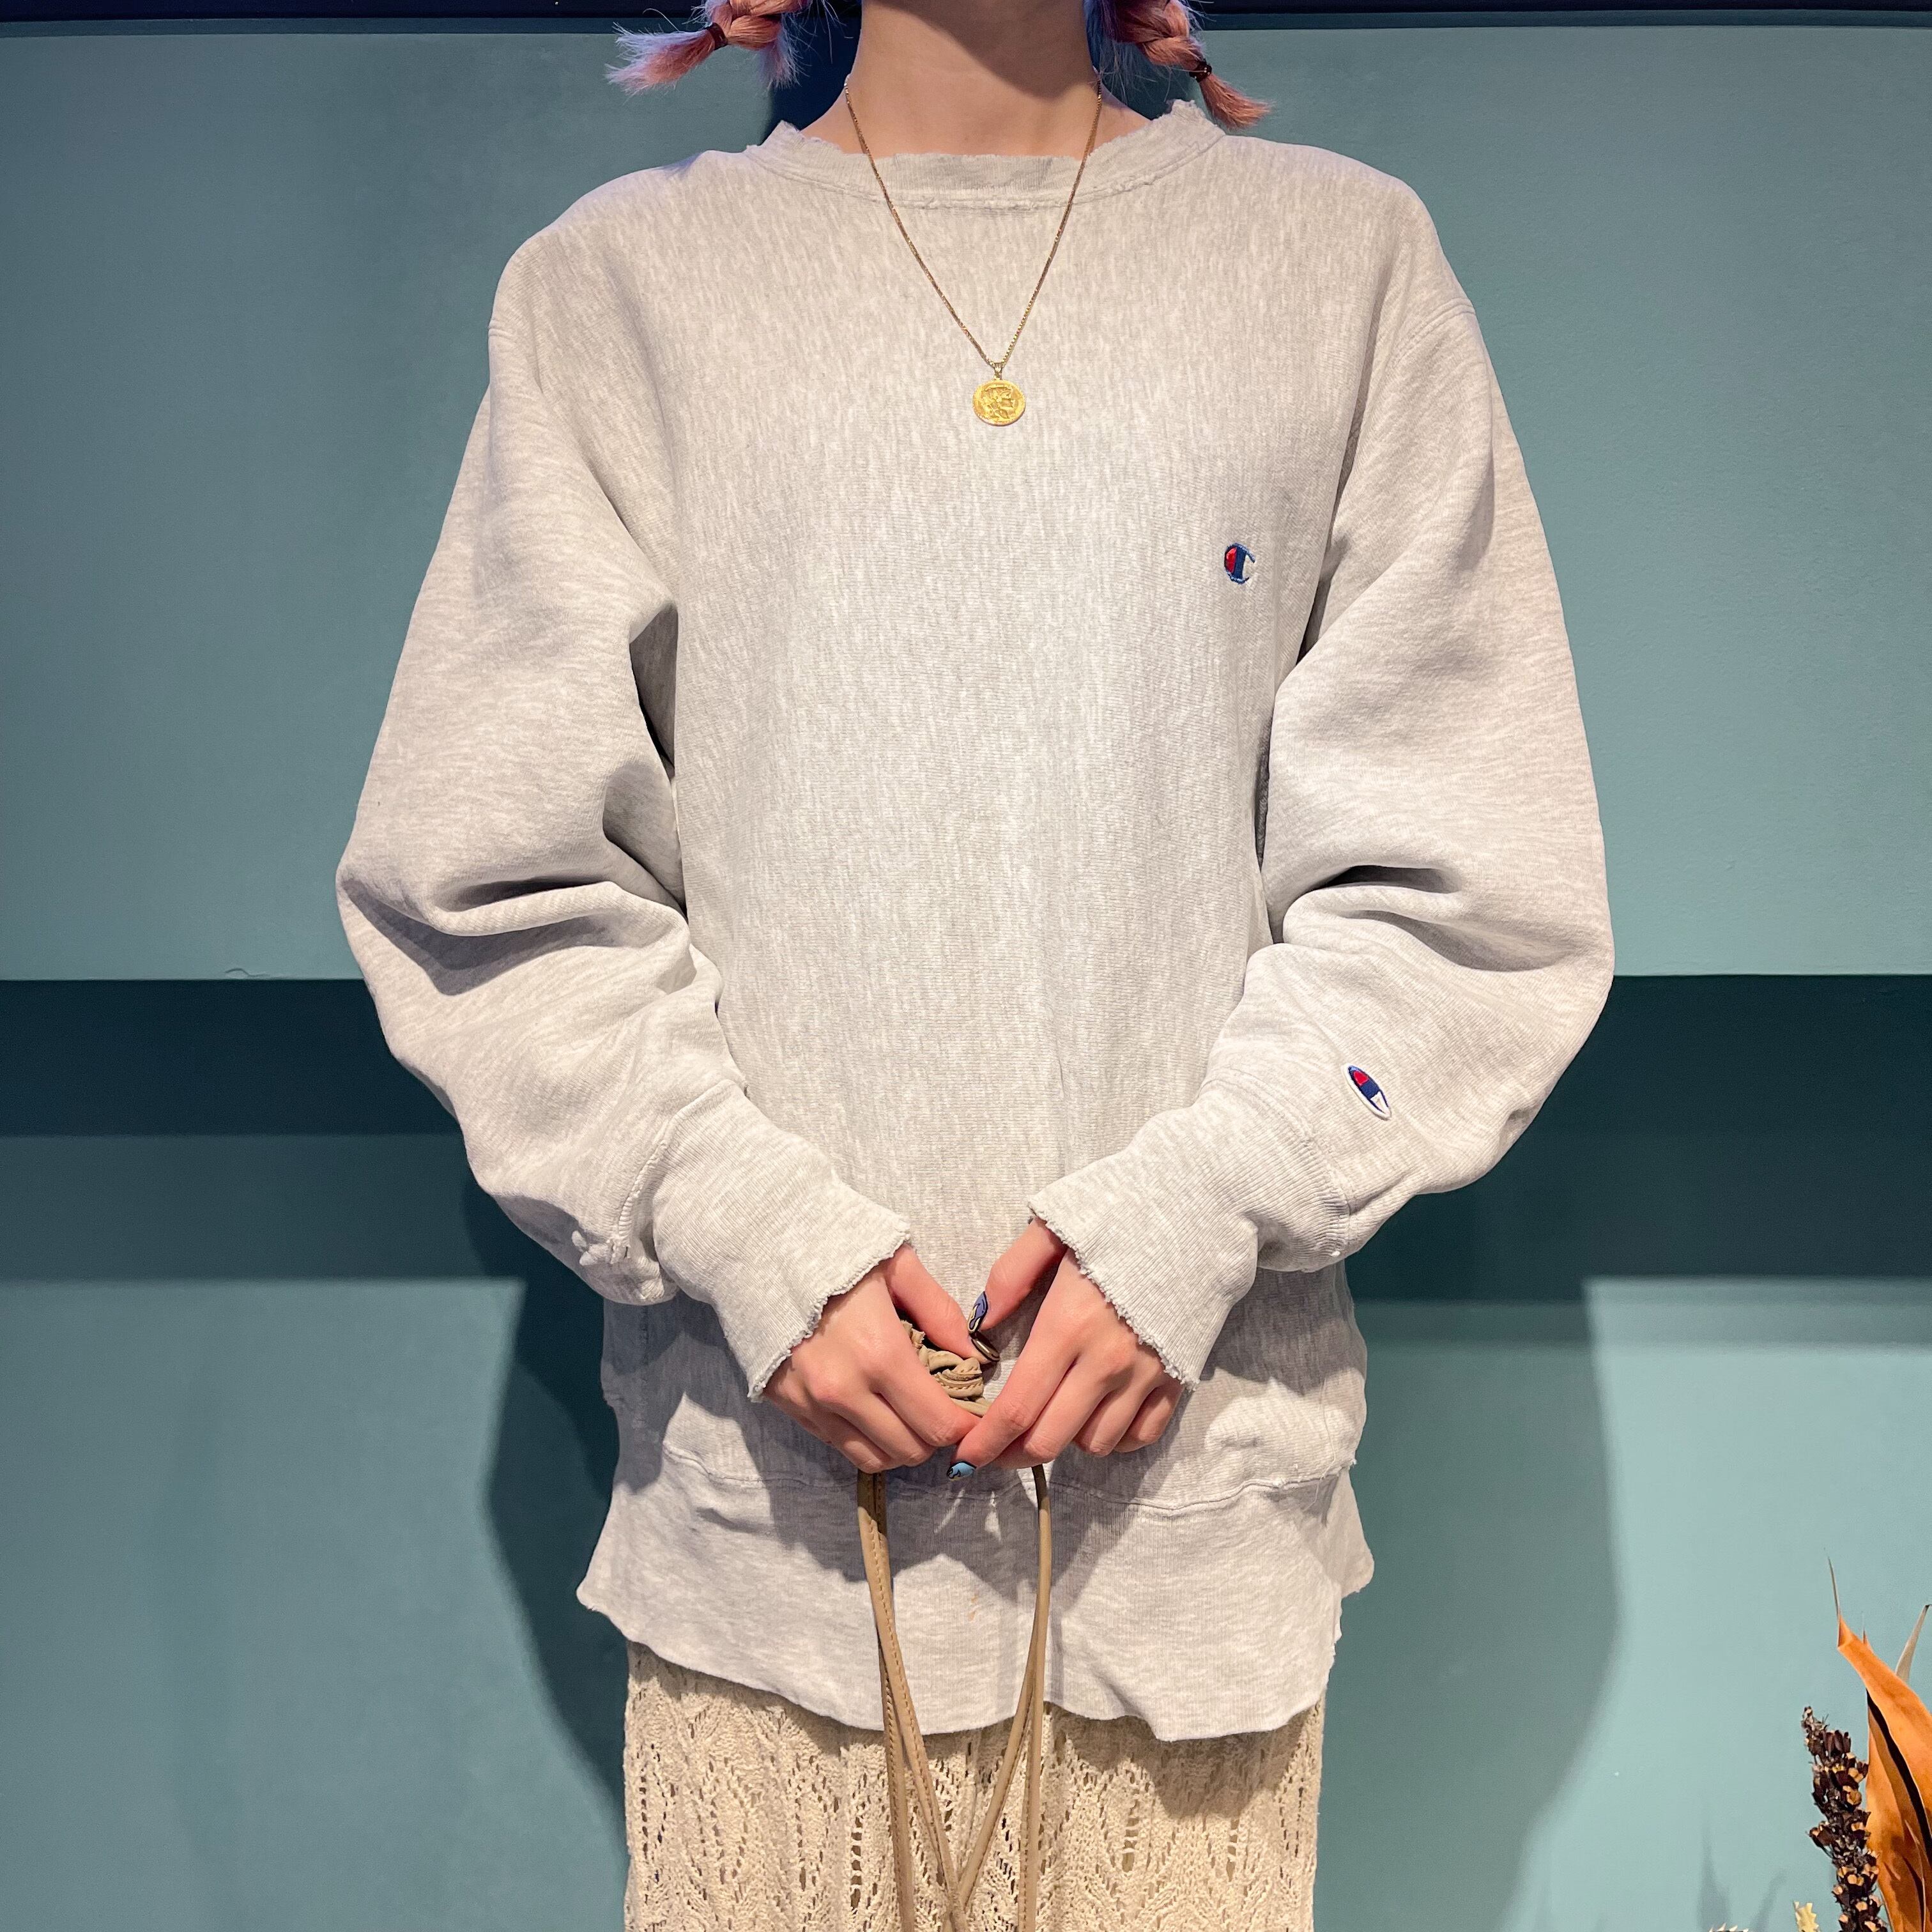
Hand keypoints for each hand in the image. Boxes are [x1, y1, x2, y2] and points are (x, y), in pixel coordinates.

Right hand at [762, 1244, 977, 1473]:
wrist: (757, 1247)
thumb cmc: (835, 1248)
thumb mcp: (898, 1265)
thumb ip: (940, 1312)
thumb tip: (974, 1359)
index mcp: (879, 1354)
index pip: (938, 1423)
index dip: (965, 1426)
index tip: (975, 1413)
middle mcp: (844, 1390)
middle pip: (910, 1450)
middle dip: (937, 1436)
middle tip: (945, 1409)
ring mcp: (812, 1403)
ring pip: (874, 1458)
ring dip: (901, 1445)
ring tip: (911, 1414)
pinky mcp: (789, 1405)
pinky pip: (839, 1445)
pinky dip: (866, 1438)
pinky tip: (875, 1408)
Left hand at [952, 1218, 1181, 1472]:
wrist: (1204, 1209)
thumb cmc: (1123, 1213)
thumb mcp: (1053, 1228)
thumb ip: (1010, 1276)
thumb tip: (980, 1324)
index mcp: (1067, 1326)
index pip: (1017, 1408)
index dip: (985, 1443)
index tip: (963, 1457)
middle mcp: (1106, 1362)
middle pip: (1050, 1440)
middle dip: (1013, 1454)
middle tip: (995, 1448)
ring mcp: (1145, 1375)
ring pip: (1094, 1444)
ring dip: (1065, 1440)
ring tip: (1051, 1414)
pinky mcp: (1177, 1378)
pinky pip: (1140, 1436)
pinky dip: (1114, 1438)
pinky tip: (1097, 1415)